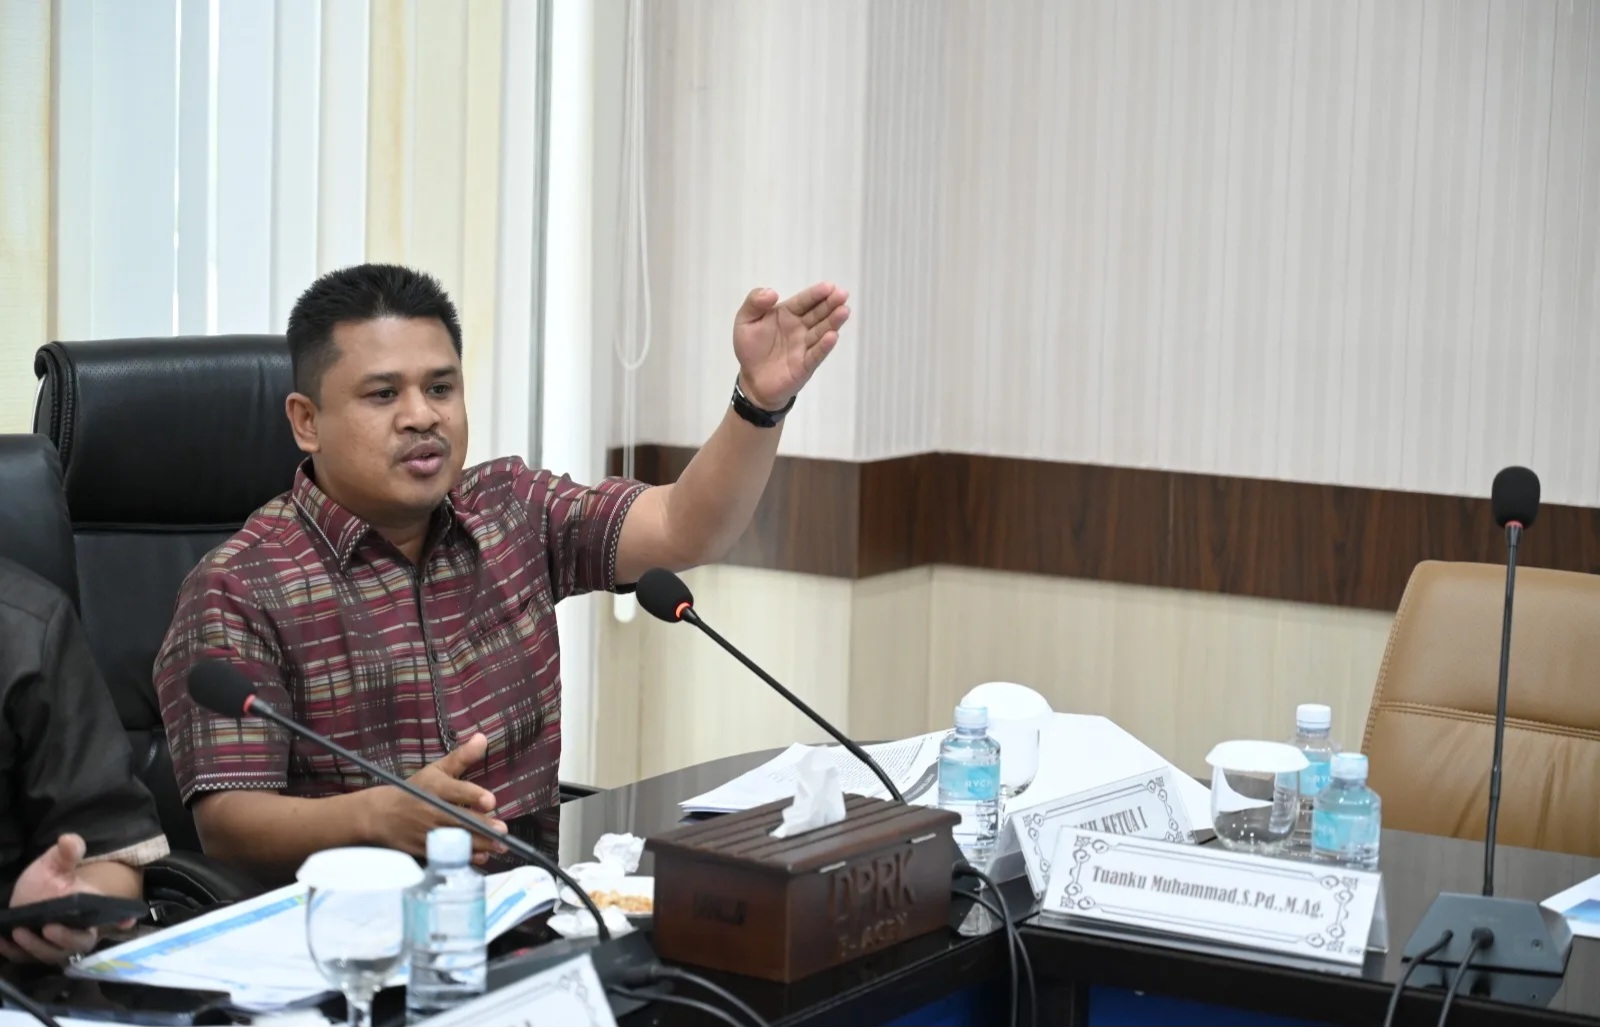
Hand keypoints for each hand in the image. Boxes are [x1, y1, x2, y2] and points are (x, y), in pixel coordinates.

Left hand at [0, 834, 131, 964]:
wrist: (27, 896)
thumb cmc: (48, 880)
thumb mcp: (55, 863)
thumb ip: (65, 854)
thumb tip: (70, 840)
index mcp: (90, 910)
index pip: (111, 918)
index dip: (120, 921)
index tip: (127, 921)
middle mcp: (76, 931)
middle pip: (78, 943)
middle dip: (64, 939)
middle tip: (48, 928)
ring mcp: (53, 945)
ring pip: (51, 954)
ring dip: (35, 947)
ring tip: (19, 931)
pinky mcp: (30, 953)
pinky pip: (23, 958)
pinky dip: (13, 953)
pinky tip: (3, 941)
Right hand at [363, 733, 508, 864]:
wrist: (381, 815)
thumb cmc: (415, 790)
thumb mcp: (437, 770)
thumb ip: (462, 757)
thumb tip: (482, 738)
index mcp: (434, 787)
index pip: (456, 791)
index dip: (473, 796)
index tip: (490, 801)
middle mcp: (431, 810)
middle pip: (458, 819)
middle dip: (481, 826)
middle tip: (502, 829)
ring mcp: (426, 832)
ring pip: (455, 840)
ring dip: (478, 844)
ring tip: (499, 845)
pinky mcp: (423, 849)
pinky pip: (446, 856)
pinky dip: (463, 857)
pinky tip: (481, 856)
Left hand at [731, 282, 849, 409]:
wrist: (752, 381)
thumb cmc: (751, 349)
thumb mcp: (745, 321)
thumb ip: (754, 303)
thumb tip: (772, 292)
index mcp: (787, 314)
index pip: (804, 301)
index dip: (816, 294)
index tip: (829, 287)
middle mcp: (800, 328)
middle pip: (817, 314)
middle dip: (830, 304)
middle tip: (843, 295)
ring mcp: (805, 346)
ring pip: (821, 331)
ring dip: (833, 321)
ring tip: (844, 311)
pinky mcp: (805, 365)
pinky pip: (816, 354)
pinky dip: (824, 346)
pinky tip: (832, 336)